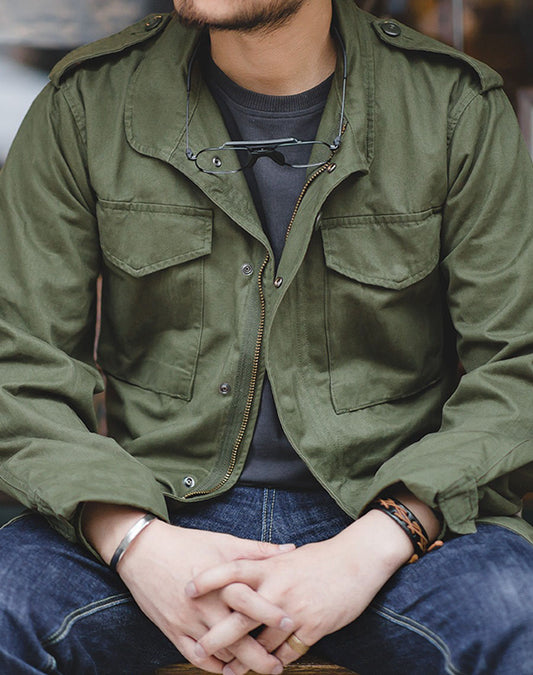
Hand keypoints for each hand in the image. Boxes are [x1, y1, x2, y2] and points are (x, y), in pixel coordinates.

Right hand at [82, 504, 293, 673]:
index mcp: (220, 582)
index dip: (272, 616)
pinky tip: (227, 669)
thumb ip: (257, 550)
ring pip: (219, 652)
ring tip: (256, 668)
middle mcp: (205, 605)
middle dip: (260, 657)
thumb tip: (289, 549)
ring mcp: (188, 621)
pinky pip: (195, 657)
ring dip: (238, 664)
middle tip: (277, 666)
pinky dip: (213, 667)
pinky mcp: (172, 630)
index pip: (251, 603)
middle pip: (237, 639)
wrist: (143, 551)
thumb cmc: (187, 544)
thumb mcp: (223, 543)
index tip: (291, 624)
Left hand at [187, 509, 414, 673]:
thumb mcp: (288, 557)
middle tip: (199, 648)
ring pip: (262, 643)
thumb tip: (240, 569)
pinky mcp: (312, 628)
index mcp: (270, 567)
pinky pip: (288, 652)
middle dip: (217, 636)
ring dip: (245, 660)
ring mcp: (294, 611)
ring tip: (230, 673)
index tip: (187, 589)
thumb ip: (264, 565)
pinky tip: (268, 669)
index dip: (209, 579)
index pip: (232, 570)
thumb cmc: (320, 558)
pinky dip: (276, 662)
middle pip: (240, 616)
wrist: (356, 563)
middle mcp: (278, 589)